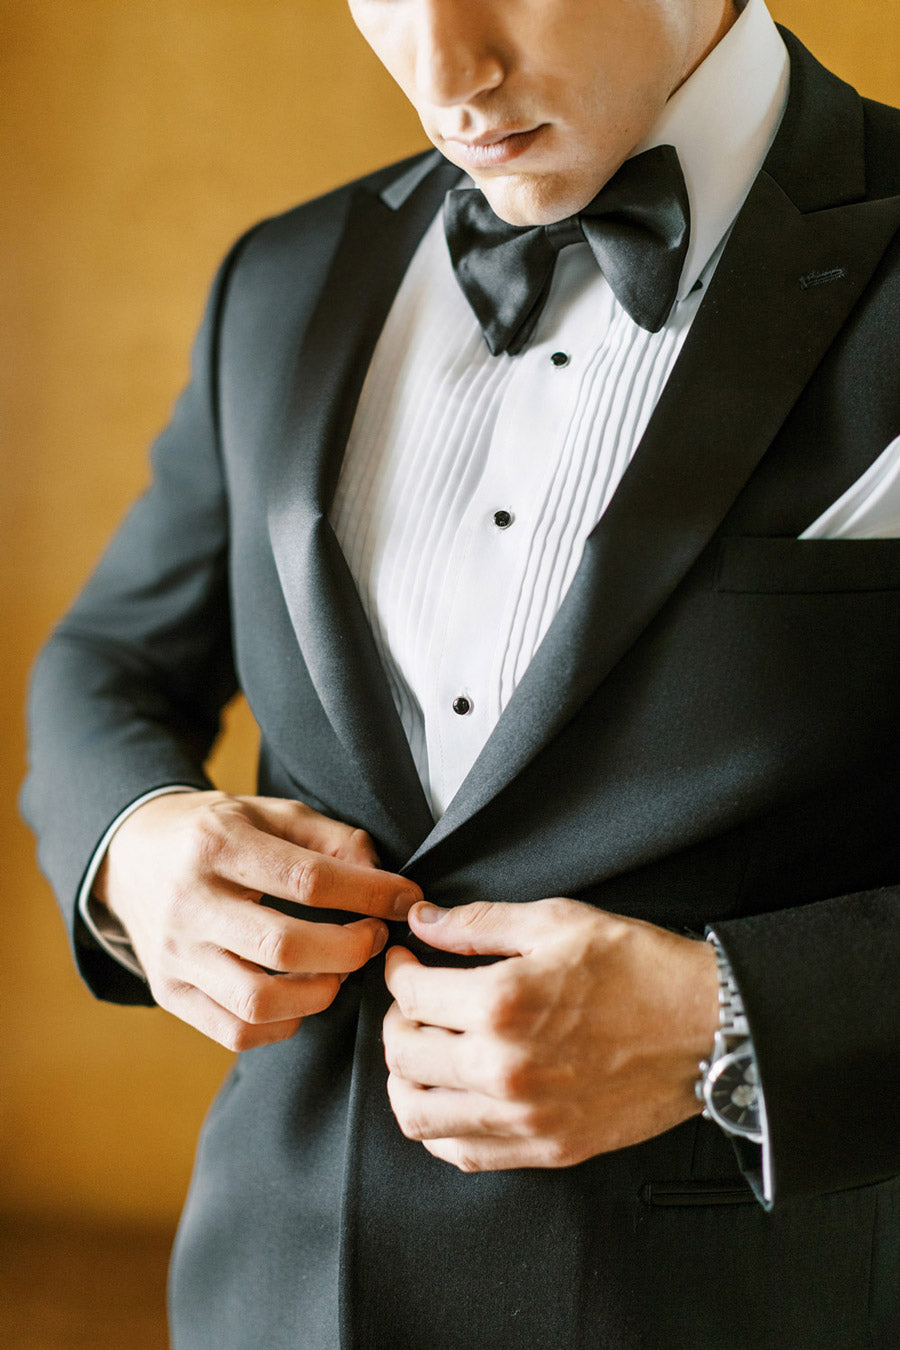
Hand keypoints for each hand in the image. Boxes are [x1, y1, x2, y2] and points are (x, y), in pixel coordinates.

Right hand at [96, 790, 420, 1049]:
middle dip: (350, 949)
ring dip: (320, 994)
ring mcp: (173, 954)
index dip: (369, 893)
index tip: (406, 900)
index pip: (307, 879)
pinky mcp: (167, 992)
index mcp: (216, 844)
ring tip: (339, 971)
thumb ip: (332, 839)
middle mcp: (188, 902)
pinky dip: (283, 1025)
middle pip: (284, 946)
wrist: (131, 854)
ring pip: (259, 1001)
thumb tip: (384, 881)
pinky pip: (235, 1031)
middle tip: (373, 939)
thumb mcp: (271, 812)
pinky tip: (301, 996)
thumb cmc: (217, 831)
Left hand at [383, 897, 717, 1171]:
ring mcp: (523, 1117)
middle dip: (396, 1020)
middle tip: (413, 1001)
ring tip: (424, 1049)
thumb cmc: (640, 969)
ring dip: (406, 1078)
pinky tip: (452, 1093)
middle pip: (402, 1055)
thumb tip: (425, 922)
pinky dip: (439, 1125)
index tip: (405, 961)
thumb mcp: (557, 921)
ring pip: (417, 1114)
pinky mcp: (545, 1149)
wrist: (707, 1028)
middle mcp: (503, 1068)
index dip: (398, 971)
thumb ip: (479, 924)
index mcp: (503, 1004)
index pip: (410, 995)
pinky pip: (460, 1153)